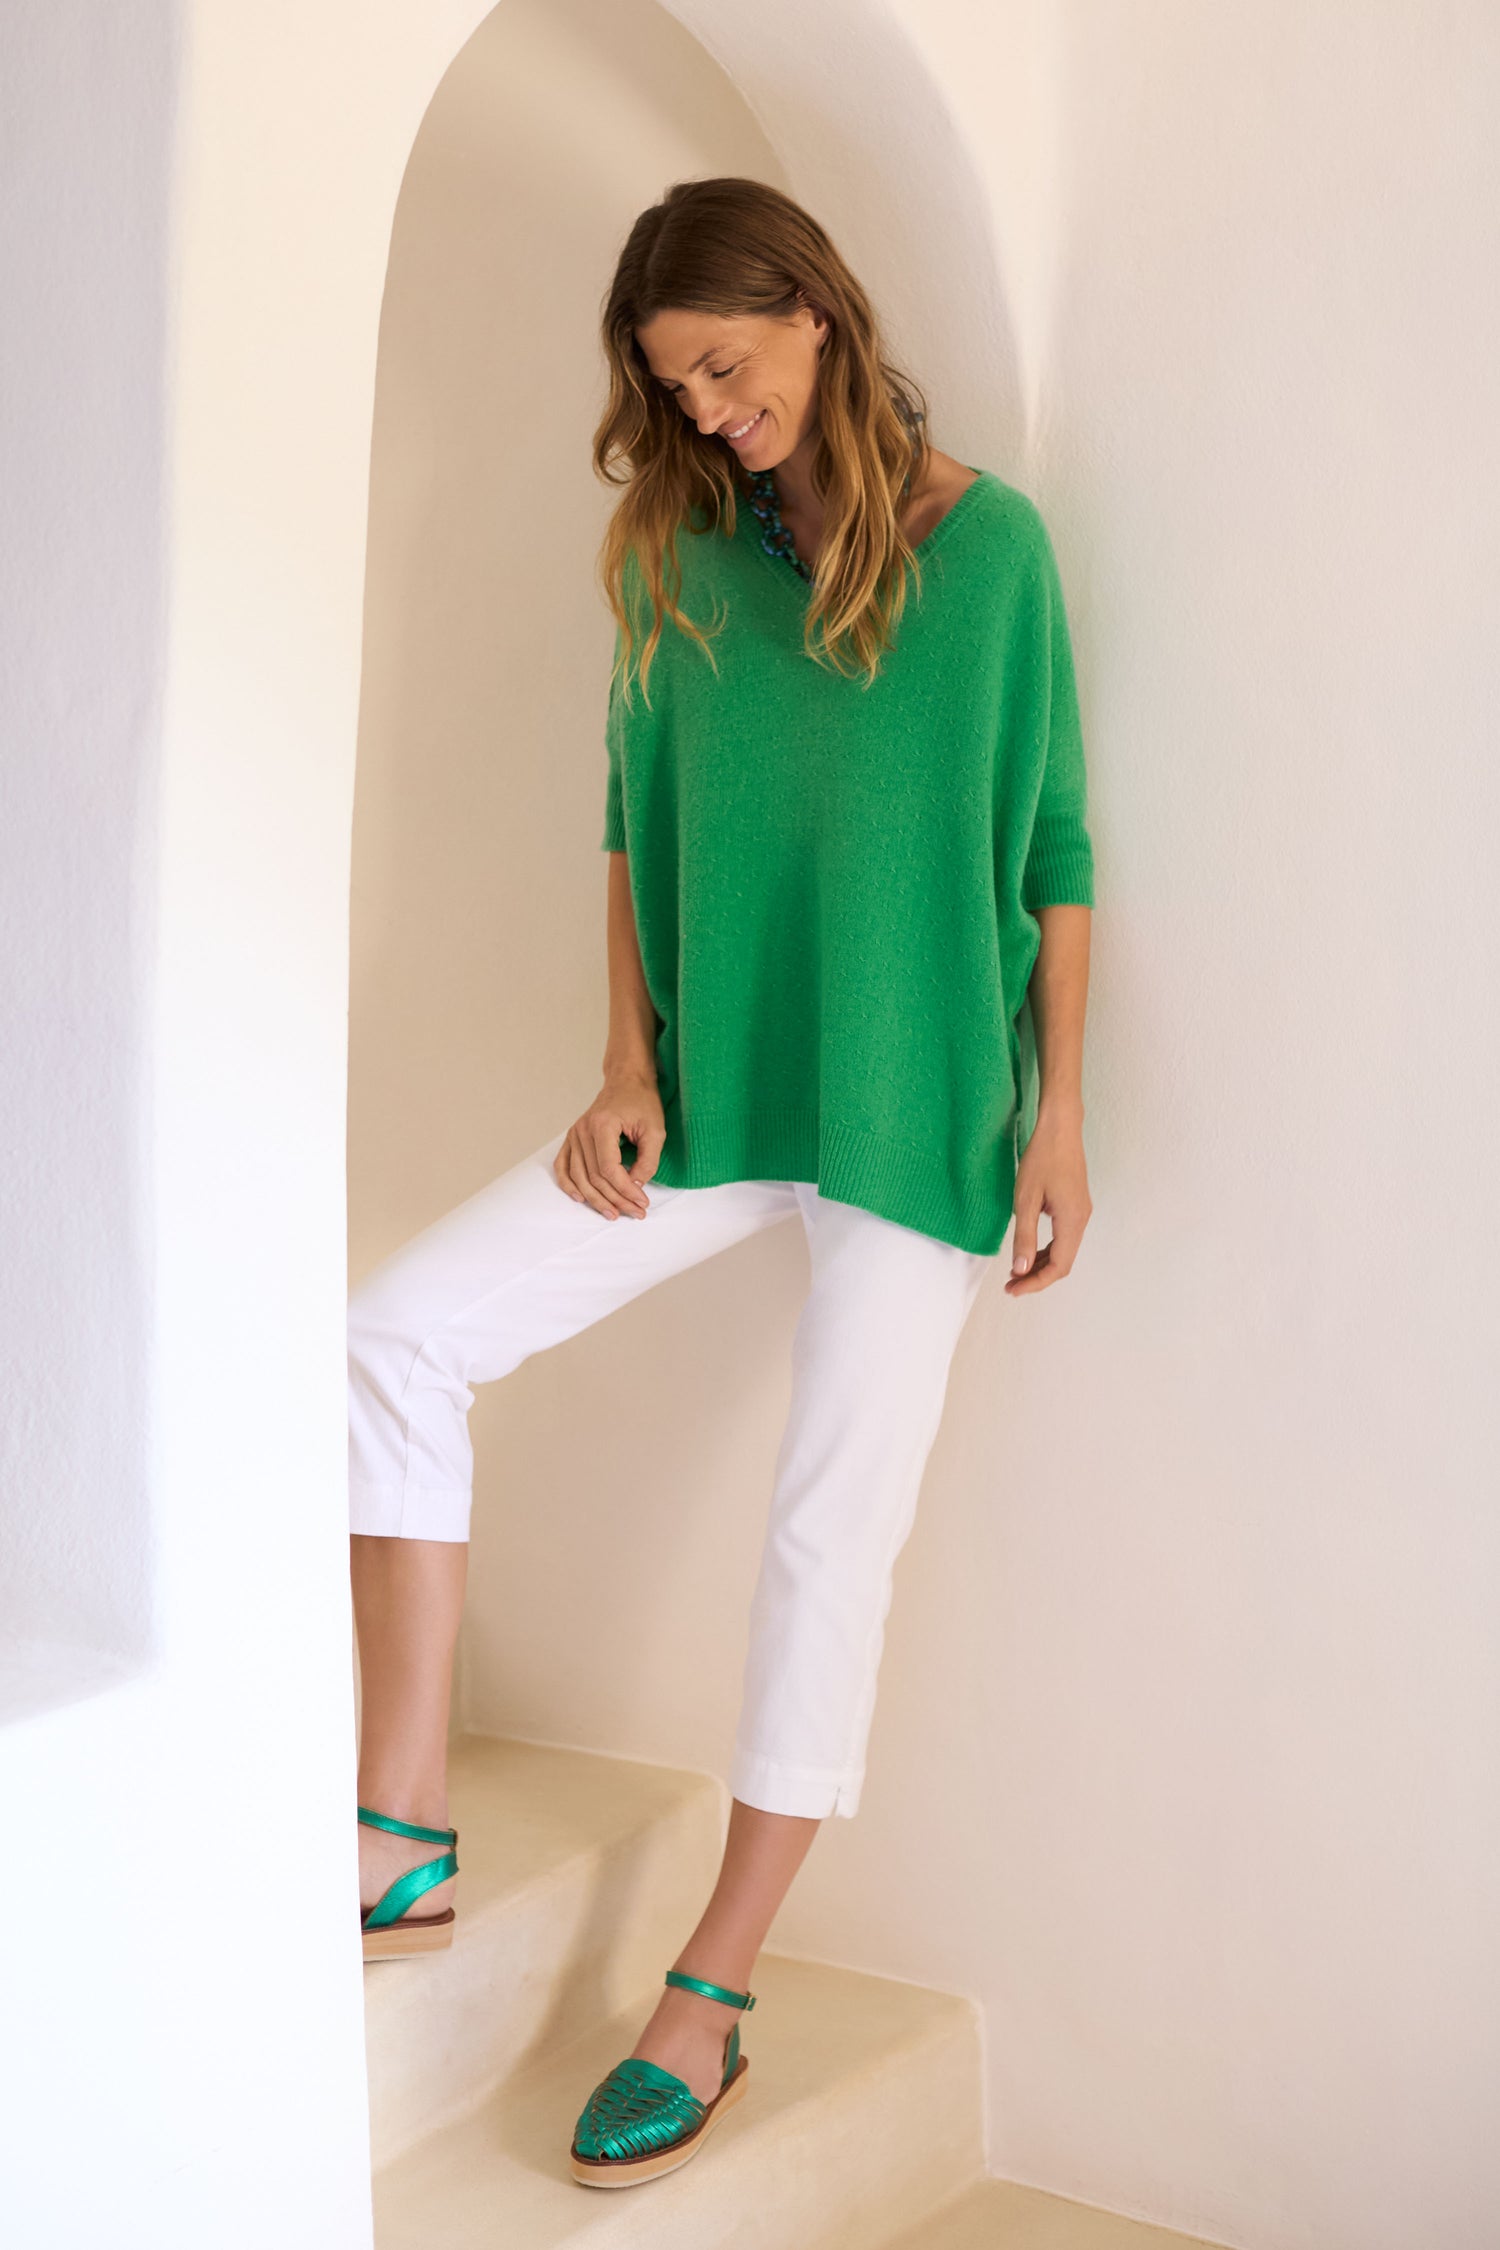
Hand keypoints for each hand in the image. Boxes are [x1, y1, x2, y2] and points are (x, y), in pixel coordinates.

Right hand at [552, 1072, 665, 1219]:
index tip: (642, 1202)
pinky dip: (568, 1184)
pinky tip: (580, 1198)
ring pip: (579, 1176)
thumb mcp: (655, 1130)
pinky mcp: (572, 1138)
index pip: (609, 1168)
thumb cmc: (642, 1102)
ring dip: (595, 1199)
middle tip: (635, 1213)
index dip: (625, 1189)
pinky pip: (563, 1165)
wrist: (626, 1081)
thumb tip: (636, 1186)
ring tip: (613, 1214)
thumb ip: (648, 1160)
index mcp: (602, 1125)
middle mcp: (583, 1130)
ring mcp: (574, 1134)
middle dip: (615, 1199)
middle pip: (594, 1176)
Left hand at [1004, 1101, 1090, 1295]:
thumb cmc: (1042, 1158)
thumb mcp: (1025, 1199)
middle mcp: (1081, 1220)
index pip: (1058, 1266)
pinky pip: (1064, 1237)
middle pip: (1063, 1262)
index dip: (1035, 1282)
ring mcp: (1081, 1212)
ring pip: (1064, 1250)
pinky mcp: (1076, 1205)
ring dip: (1041, 1263)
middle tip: (1010, 1285)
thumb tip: (1020, 1269)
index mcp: (1072, 1221)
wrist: (1060, 1128)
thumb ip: (1024, 1236)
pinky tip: (1029, 1248)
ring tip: (1016, 1271)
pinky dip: (1046, 1248)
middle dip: (1037, 1277)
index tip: (1012, 1289)